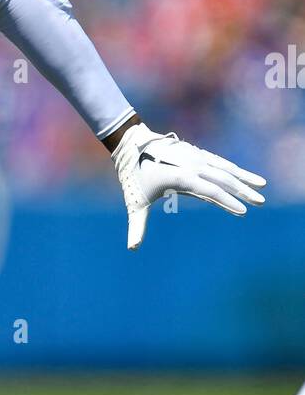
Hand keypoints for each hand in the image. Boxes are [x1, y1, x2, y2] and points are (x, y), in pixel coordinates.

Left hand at [111, 121, 265, 249]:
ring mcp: (195, 157)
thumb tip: (132, 248)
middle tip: (261, 202)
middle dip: (243, 191)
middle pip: (223, 178)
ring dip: (243, 177)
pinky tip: (244, 176)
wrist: (132, 145)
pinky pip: (219, 161)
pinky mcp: (196, 153)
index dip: (227, 202)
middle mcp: (192, 165)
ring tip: (262, 185)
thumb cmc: (133, 178)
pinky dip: (233, 169)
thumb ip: (137, 226)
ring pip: (225, 167)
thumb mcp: (135, 203)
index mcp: (180, 177)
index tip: (243, 212)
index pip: (210, 191)